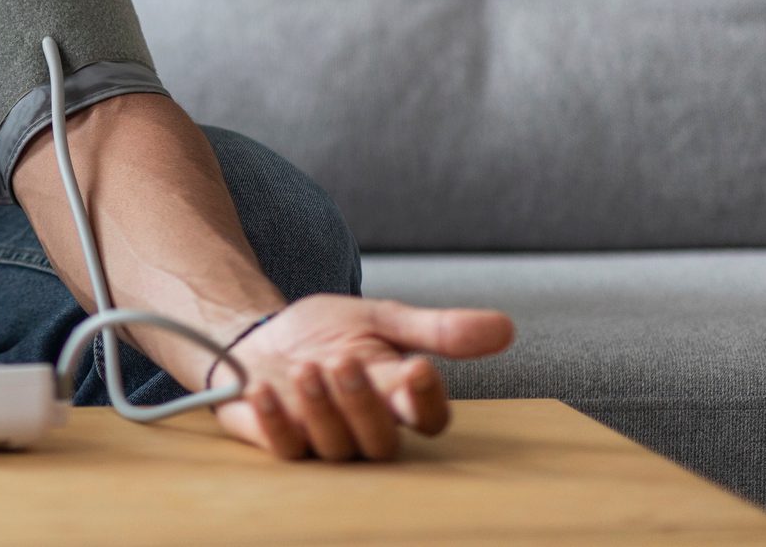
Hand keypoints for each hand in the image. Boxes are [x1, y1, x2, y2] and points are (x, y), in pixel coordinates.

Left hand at [205, 295, 514, 460]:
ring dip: (322, 410)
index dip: (427, 400)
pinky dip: (274, 422)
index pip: (428, 418)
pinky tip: (262, 391)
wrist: (260, 333)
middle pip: (381, 440)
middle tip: (344, 361)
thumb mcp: (380, 318)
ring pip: (336, 447)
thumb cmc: (327, 332)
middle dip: (364, 403)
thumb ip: (437, 329)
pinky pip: (284, 447)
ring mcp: (322, 439)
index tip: (417, 367)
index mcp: (397, 399)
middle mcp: (364, 428)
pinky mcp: (281, 440)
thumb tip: (506, 328)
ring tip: (306, 369)